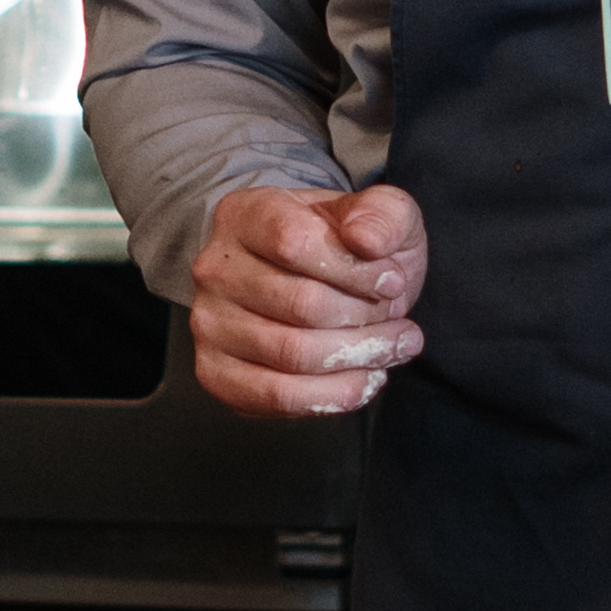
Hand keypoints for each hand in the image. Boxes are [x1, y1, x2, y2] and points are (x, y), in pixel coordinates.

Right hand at [190, 180, 421, 417]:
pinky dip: (333, 396)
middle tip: (401, 324)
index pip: (294, 242)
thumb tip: (366, 240)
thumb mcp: (380, 214)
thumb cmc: (347, 248)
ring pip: (293, 355)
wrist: (317, 284)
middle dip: (367, 320)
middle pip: (301, 305)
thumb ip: (383, 215)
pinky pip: (277, 396)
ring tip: (392, 349)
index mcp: (244, 214)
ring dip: (358, 359)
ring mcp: (209, 323)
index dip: (355, 270)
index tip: (392, 280)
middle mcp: (214, 268)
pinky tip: (363, 379)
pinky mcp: (216, 373)